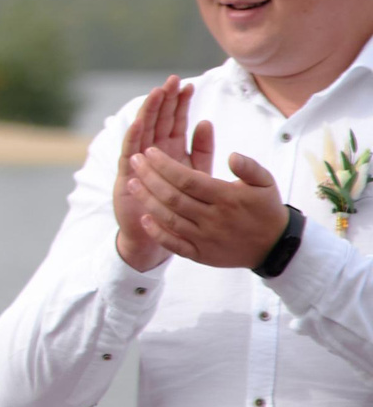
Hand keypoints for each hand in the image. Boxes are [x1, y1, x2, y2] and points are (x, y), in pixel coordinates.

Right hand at [113, 78, 191, 271]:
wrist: (160, 235)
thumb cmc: (180, 206)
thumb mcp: (198, 174)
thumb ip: (201, 149)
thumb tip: (206, 122)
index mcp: (171, 151)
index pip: (175, 121)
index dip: (180, 104)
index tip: (188, 86)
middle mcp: (152, 152)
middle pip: (158, 121)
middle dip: (164, 101)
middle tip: (170, 81)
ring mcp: (137, 162)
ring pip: (143, 131)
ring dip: (149, 113)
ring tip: (156, 94)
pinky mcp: (126, 175)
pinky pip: (129, 152)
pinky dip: (134, 136)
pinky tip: (140, 122)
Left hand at [127, 127, 290, 269]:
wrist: (274, 247)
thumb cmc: (266, 209)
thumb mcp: (266, 182)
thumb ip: (249, 167)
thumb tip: (231, 155)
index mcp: (227, 198)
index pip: (187, 179)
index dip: (165, 165)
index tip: (150, 152)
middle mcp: (213, 219)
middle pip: (173, 197)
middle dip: (149, 177)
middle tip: (135, 161)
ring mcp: (205, 238)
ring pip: (169, 218)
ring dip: (147, 200)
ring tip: (131, 183)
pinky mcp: (200, 254)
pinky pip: (173, 244)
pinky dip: (157, 232)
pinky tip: (144, 217)